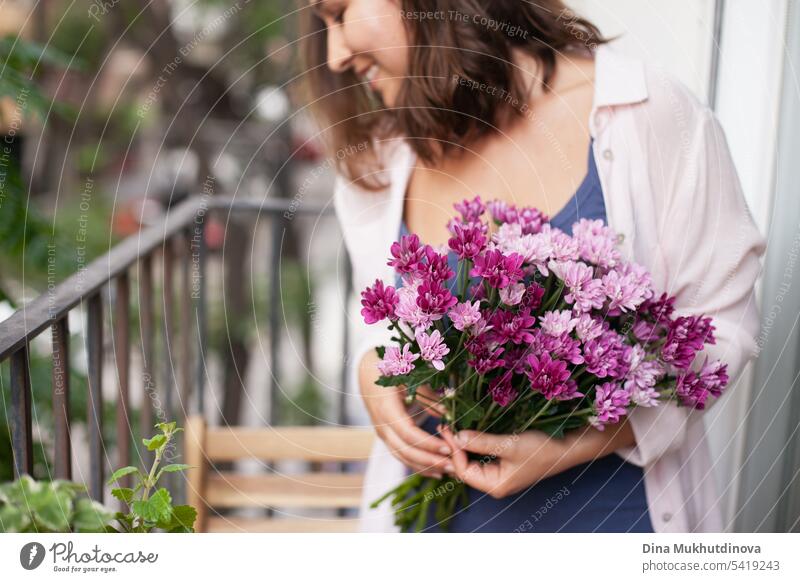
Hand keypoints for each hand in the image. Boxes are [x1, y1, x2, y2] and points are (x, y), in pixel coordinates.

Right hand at [359, 350, 452, 477]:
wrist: (367, 374)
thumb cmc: (391, 370)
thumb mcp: (409, 376)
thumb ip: (427, 394)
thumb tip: (447, 410)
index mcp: (386, 408)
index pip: (407, 433)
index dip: (427, 443)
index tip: (448, 448)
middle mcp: (382, 425)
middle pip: (405, 450)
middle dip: (429, 460)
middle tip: (453, 465)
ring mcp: (382, 433)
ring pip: (402, 457)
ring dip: (425, 466)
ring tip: (448, 471)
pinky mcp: (387, 438)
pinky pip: (401, 456)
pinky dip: (418, 465)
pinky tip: (435, 471)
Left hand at [438, 420, 635, 498]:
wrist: (570, 447)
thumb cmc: (542, 447)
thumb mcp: (509, 444)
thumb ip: (481, 441)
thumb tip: (456, 436)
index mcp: (495, 485)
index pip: (462, 470)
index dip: (452, 450)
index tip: (447, 428)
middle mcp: (495, 482)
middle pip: (464, 466)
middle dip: (453, 447)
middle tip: (444, 425)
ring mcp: (500, 472)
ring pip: (472, 459)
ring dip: (462, 443)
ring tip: (451, 424)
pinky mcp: (505, 461)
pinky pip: (481, 453)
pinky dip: (473, 441)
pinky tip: (467, 428)